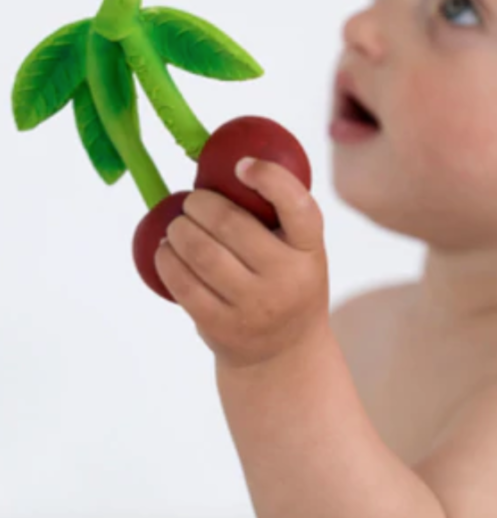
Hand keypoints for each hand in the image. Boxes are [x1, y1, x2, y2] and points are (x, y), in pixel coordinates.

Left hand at [154, 159, 329, 369]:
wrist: (285, 353)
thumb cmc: (288, 282)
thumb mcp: (301, 251)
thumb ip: (277, 216)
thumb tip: (224, 164)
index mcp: (310, 249)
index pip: (296, 205)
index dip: (269, 178)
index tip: (242, 165)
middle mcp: (286, 277)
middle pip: (231, 225)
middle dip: (200, 204)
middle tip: (193, 201)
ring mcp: (254, 306)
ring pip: (201, 254)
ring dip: (178, 230)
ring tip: (176, 225)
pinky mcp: (222, 327)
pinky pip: (183, 285)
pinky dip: (167, 260)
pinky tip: (165, 251)